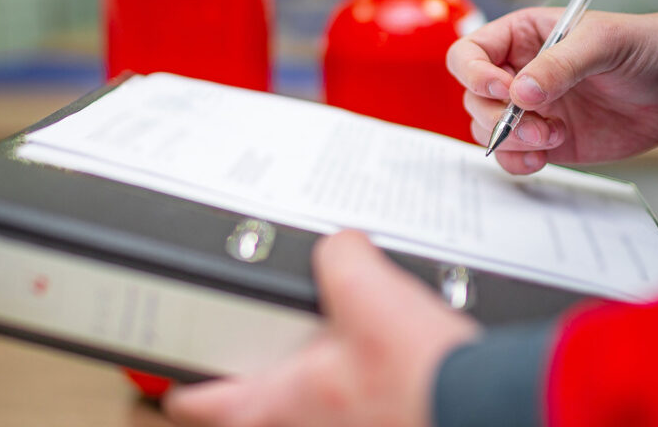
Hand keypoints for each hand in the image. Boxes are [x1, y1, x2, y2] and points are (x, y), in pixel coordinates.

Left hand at [163, 230, 480, 426]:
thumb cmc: (424, 379)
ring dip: (300, 385)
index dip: (178, 381)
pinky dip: (347, 387)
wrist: (487, 407)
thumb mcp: (369, 292)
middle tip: (249, 348)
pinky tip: (373, 360)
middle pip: (246, 411)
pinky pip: (343, 411)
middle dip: (247, 377)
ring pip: (296, 413)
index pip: (197, 403)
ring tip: (317, 349)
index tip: (171, 370)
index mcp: (280, 403)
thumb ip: (339, 257)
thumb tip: (339, 246)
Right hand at [446, 5, 657, 173]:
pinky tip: (545, 155)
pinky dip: (518, 161)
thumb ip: (560, 64)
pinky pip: (511, 155)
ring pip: (486, 129)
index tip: (506, 89)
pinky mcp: (545, 140)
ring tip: (553, 136)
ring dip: (512, 140)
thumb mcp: (604, 43)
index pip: (469, 54)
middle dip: (499, 115)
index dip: (475, 74)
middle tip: (538, 121)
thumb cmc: (646, 47)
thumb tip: (522, 91)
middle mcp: (518, 72)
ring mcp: (530, 108)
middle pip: (473, 97)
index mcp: (521, 37)